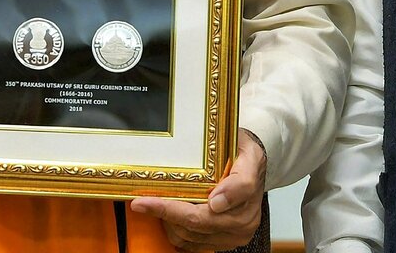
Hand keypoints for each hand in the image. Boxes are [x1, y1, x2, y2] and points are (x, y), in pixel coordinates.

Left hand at [129, 128, 266, 250]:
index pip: (201, 214)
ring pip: (190, 238)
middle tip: (141, 203)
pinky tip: (171, 216)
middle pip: (192, 227)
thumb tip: (217, 203)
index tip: (143, 203)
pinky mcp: (225, 241)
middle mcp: (242, 223)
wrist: (255, 161)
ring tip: (157, 204)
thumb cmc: (245, 152)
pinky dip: (179, 231)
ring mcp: (234, 235)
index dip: (168, 210)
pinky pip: (194, 243)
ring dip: (170, 223)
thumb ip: (239, 181)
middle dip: (164, 215)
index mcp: (246, 203)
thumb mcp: (248, 154)